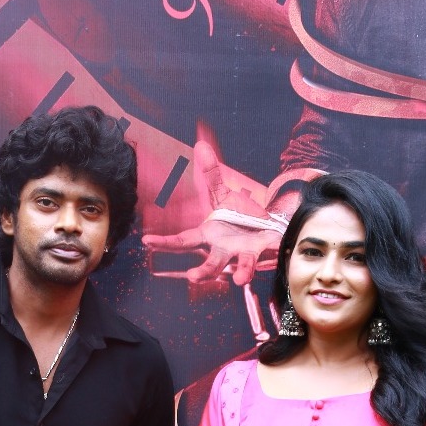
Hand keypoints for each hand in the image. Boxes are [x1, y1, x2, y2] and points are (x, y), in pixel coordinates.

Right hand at [142, 140, 280, 285]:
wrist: (263, 227)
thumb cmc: (238, 216)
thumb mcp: (222, 194)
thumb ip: (211, 174)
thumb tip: (200, 146)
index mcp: (210, 235)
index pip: (184, 241)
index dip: (165, 242)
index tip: (147, 241)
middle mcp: (225, 248)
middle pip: (212, 263)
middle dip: (203, 271)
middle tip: (192, 277)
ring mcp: (244, 251)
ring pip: (242, 265)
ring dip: (242, 272)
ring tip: (241, 280)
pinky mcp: (264, 249)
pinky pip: (270, 251)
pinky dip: (275, 250)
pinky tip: (278, 250)